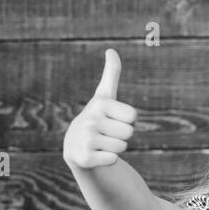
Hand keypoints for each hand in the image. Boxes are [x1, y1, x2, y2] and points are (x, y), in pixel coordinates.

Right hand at [63, 49, 137, 168]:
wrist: (75, 145)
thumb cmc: (97, 118)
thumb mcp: (104, 96)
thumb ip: (111, 74)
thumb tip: (111, 50)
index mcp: (100, 103)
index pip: (133, 116)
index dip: (128, 120)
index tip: (114, 120)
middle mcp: (90, 119)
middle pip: (129, 132)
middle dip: (122, 135)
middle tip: (107, 134)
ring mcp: (86, 139)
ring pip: (122, 147)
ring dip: (115, 148)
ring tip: (101, 143)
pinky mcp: (84, 159)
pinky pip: (112, 159)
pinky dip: (108, 160)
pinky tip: (96, 155)